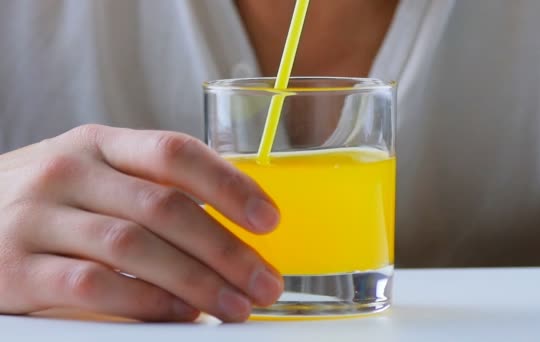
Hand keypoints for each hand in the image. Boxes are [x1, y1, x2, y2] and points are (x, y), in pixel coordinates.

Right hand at [0, 125, 282, 321]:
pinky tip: (178, 315)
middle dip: (226, 250)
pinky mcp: (15, 267)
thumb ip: (150, 187)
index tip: (270, 220)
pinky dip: (144, 303)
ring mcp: (38, 217)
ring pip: (134, 247)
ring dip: (196, 282)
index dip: (229, 186)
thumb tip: (232, 224)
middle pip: (165, 207)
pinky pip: (94, 286)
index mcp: (100, 143)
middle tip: (265, 282)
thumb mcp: (95, 174)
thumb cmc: (50, 201)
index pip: (176, 152)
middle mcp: (69, 171)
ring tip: (235, 306)